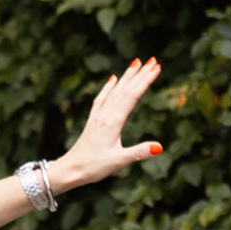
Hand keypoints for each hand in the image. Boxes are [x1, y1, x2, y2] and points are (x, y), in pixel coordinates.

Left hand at [50, 58, 167, 194]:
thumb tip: (160, 147)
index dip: (145, 81)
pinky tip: (113, 80)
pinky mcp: (93, 120)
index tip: (156, 68)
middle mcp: (105, 115)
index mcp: (112, 122)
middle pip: (125, 90)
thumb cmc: (93, 167)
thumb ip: (139, 152)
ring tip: (136, 63)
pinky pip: (102, 98)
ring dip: (126, 77)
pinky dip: (108, 88)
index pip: (132, 96)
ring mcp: (98, 116)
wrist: (70, 169)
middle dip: (139, 74)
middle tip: (153, 60)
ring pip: (114, 91)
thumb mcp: (119, 161)